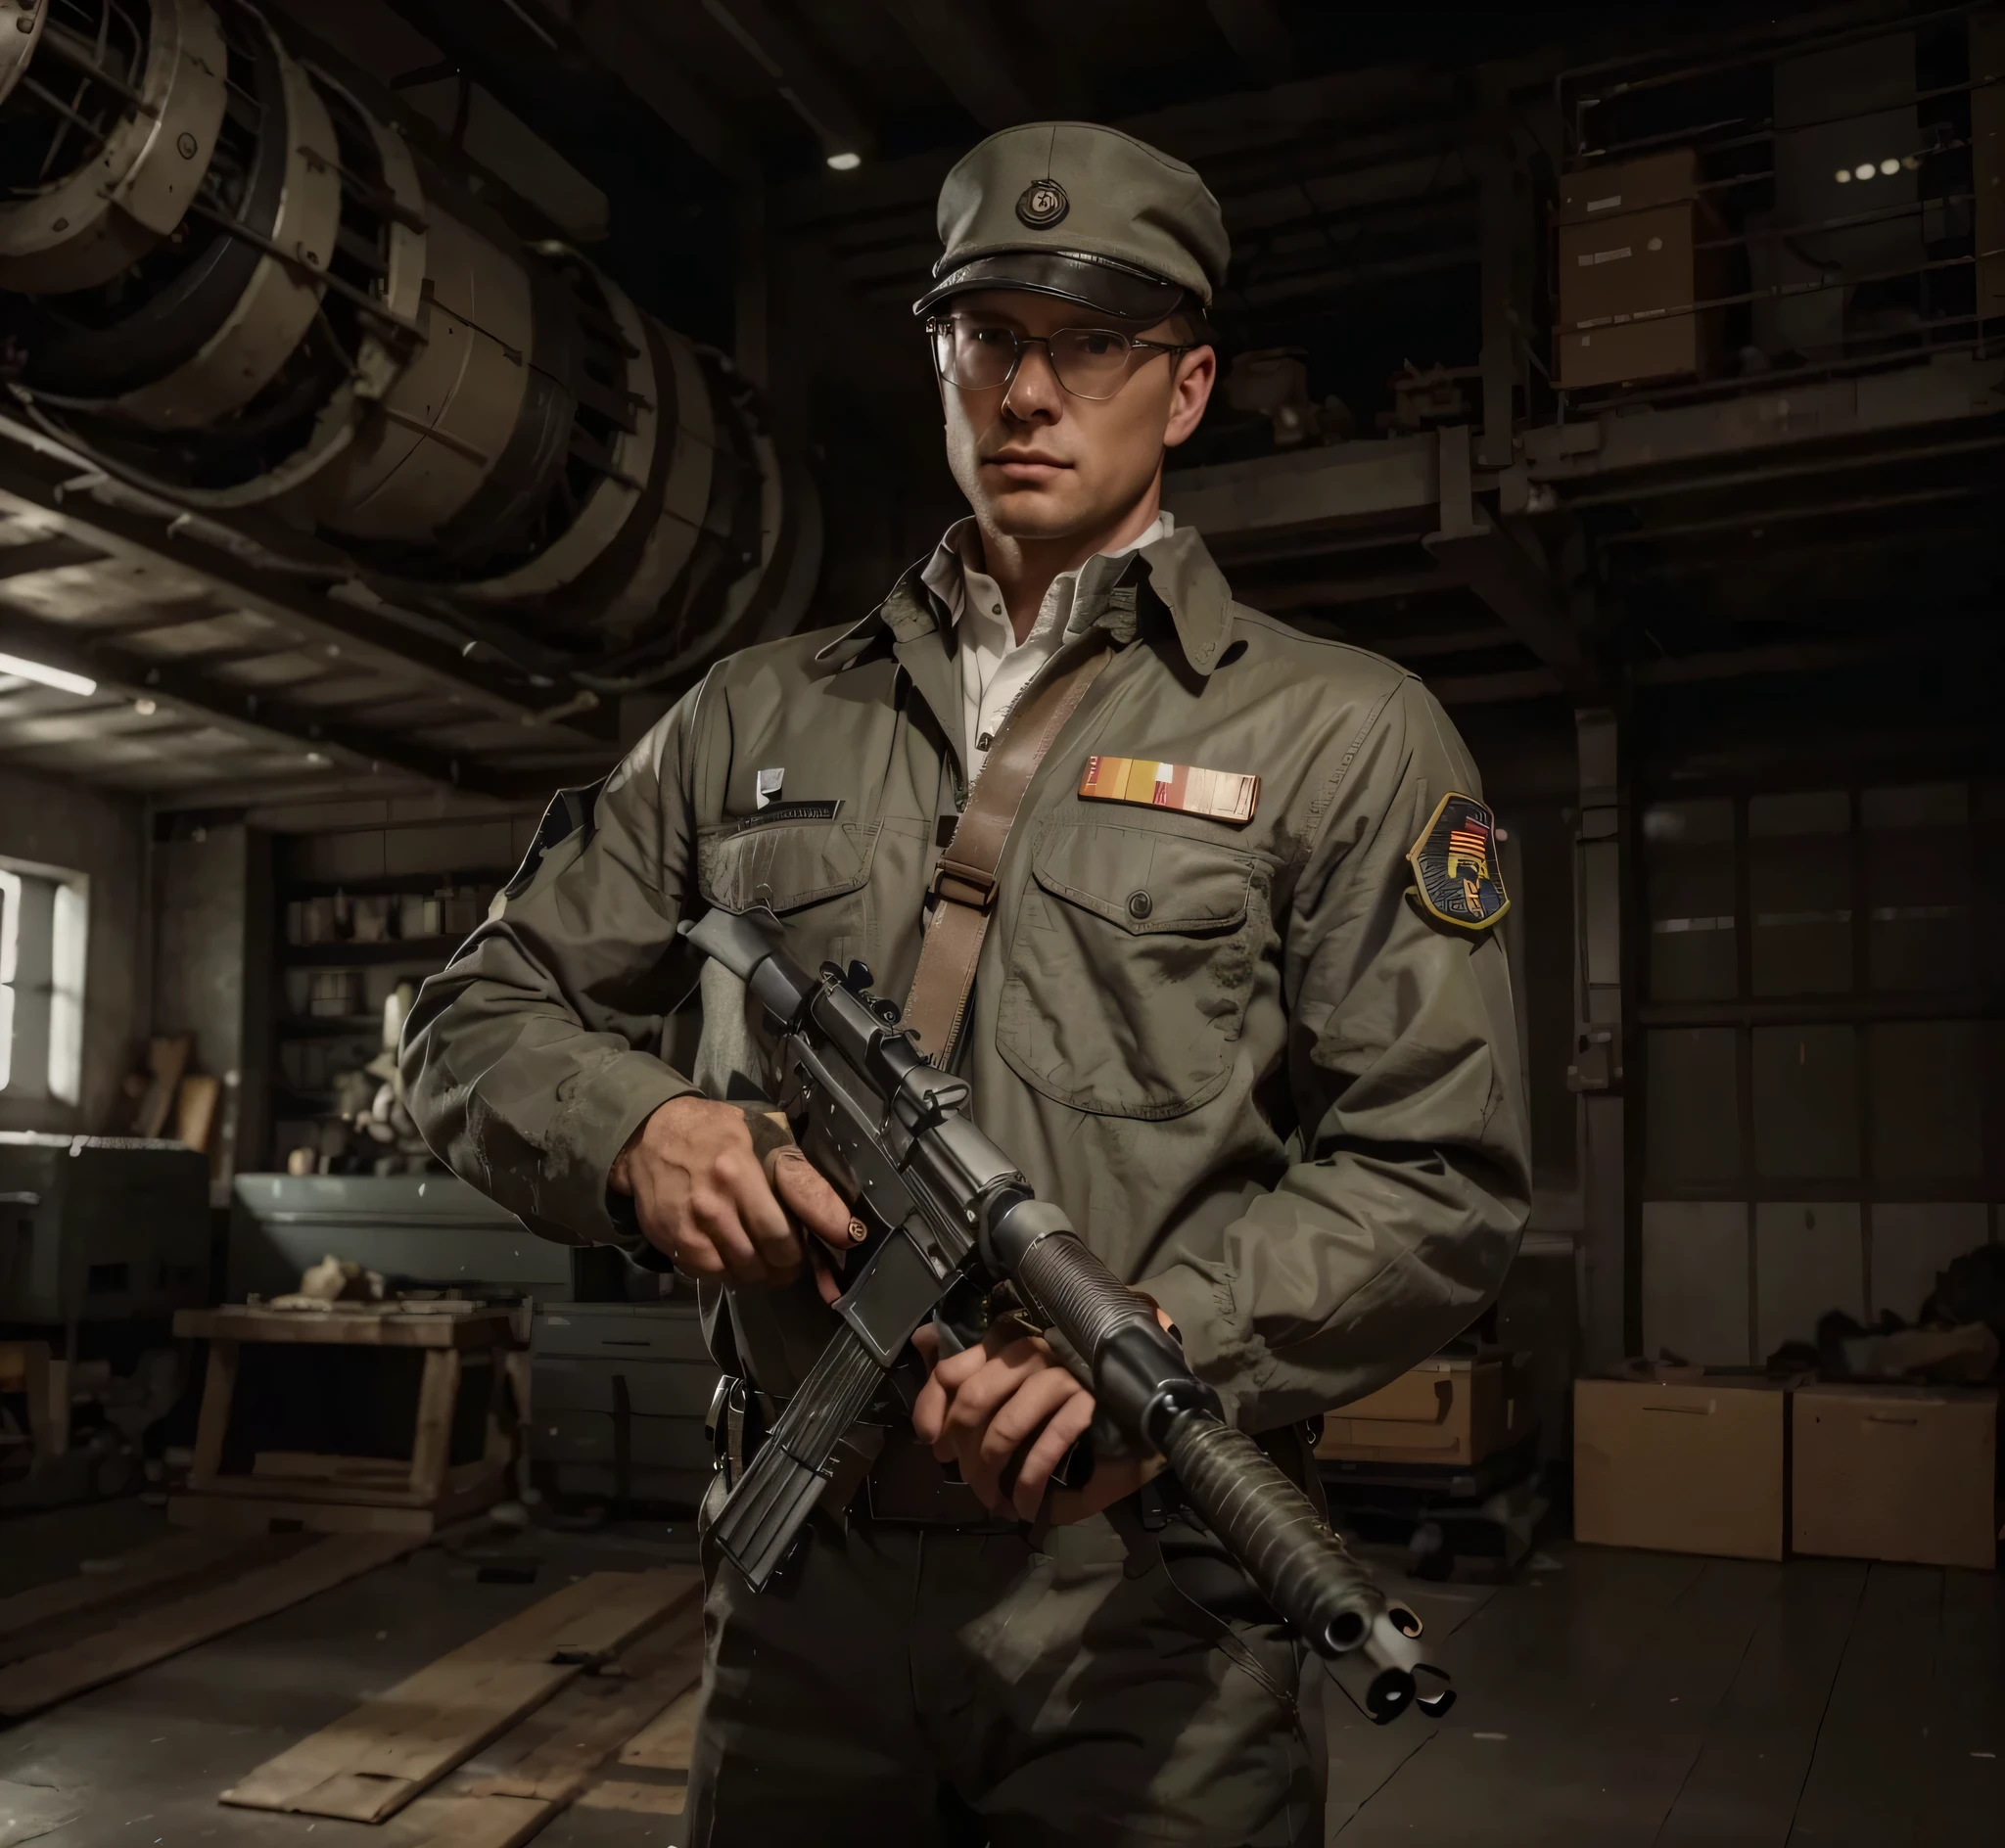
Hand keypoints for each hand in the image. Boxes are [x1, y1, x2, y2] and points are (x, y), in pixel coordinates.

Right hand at [609, 1095, 857, 1286]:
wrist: (647, 1136)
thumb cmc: (712, 1132)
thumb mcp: (758, 1133)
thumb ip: (793, 1170)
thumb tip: (835, 1213)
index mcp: (740, 1166)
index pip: (790, 1212)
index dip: (822, 1232)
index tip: (845, 1240)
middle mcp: (717, 1198)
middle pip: (771, 1252)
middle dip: (791, 1264)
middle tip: (796, 1262)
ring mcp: (692, 1223)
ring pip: (743, 1270)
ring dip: (763, 1274)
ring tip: (769, 1266)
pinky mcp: (673, 1240)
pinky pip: (712, 1274)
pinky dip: (730, 1274)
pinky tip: (736, 1262)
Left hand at [911, 1313, 1171, 1525]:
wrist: (1150, 1395)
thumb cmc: (1077, 1386)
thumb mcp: (1024, 1376)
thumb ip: (975, 1363)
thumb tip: (922, 1342)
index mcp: (1012, 1339)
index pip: (953, 1370)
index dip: (932, 1411)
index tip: (934, 1444)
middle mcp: (1034, 1349)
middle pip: (973, 1401)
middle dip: (963, 1452)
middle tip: (968, 1480)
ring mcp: (1064, 1374)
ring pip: (1005, 1428)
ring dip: (991, 1475)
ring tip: (996, 1501)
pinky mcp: (1090, 1403)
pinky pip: (1046, 1448)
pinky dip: (1028, 1485)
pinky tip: (1026, 1505)